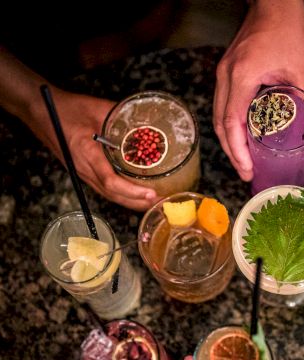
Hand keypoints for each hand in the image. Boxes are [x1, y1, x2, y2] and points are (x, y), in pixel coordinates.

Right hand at [32, 87, 160, 210]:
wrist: (39, 111)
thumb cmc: (66, 109)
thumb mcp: (97, 108)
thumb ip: (121, 116)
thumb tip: (145, 121)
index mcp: (87, 153)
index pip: (111, 181)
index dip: (132, 191)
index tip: (150, 193)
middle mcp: (84, 168)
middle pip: (113, 195)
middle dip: (137, 202)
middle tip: (159, 202)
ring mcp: (82, 173)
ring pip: (108, 195)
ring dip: (130, 202)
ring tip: (151, 202)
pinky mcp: (83, 172)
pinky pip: (104, 189)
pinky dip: (121, 195)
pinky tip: (134, 195)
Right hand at [214, 0, 303, 180]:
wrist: (273, 3)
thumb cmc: (287, 30)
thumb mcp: (302, 68)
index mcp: (242, 76)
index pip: (232, 122)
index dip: (237, 151)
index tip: (247, 169)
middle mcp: (226, 76)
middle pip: (220, 124)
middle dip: (232, 153)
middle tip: (246, 173)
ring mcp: (222, 74)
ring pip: (217, 117)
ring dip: (228, 142)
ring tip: (243, 162)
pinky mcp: (226, 73)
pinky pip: (222, 106)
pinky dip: (229, 127)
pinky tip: (241, 139)